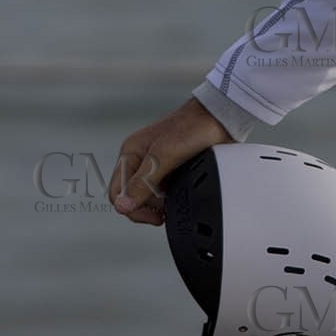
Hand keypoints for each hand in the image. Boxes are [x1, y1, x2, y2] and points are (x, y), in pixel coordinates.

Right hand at [109, 97, 233, 225]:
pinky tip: (180, 194)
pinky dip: (169, 197)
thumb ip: (143, 181)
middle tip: (165, 212)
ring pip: (147, 195)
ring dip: (158, 204)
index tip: (154, 216)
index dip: (132, 209)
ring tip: (174, 201)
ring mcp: (155, 164)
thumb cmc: (191, 128)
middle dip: (146, 208)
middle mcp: (139, 159)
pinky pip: (162, 190)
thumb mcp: (164, 156)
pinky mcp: (171, 168)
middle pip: (130, 196)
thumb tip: (123, 205)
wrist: (219, 118)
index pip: (117, 192)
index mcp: (130, 152)